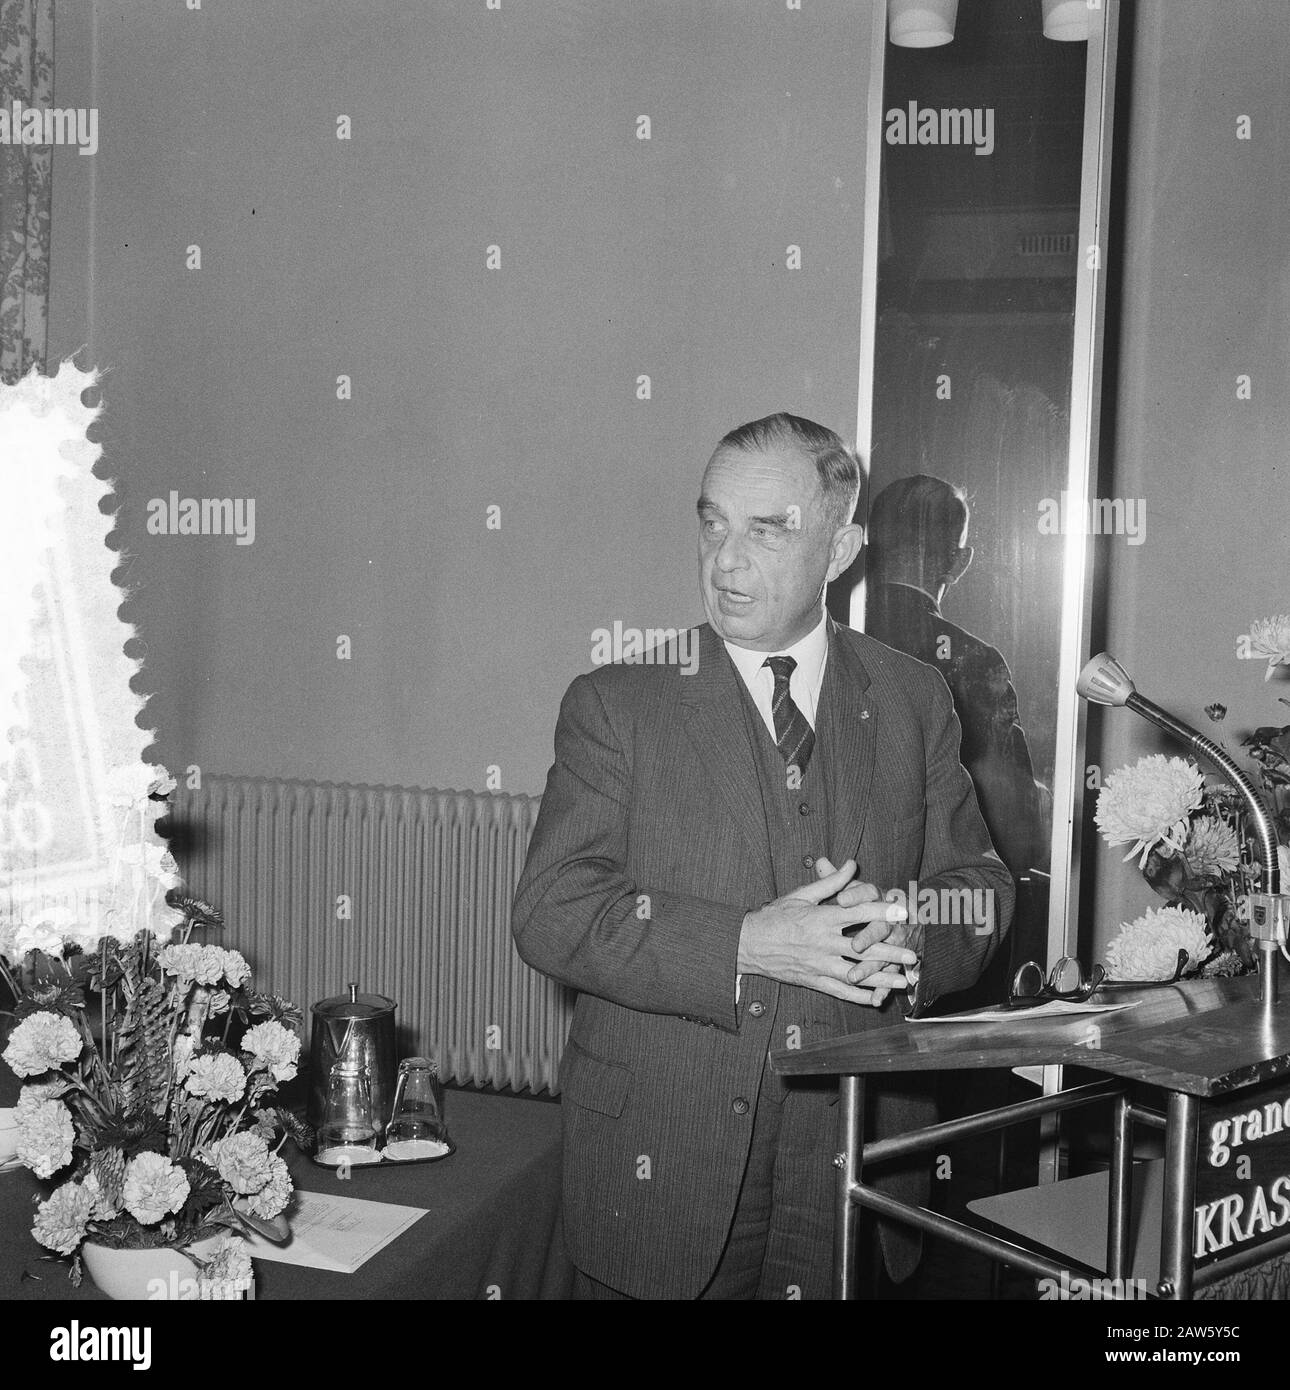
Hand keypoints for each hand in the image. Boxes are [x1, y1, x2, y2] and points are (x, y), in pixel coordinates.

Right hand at [738, 859, 916, 1006]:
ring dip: (882, 978)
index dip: (882, 911)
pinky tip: (877, 998)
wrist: (748, 944)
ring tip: (903, 981)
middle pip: (863, 948)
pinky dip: (860, 996)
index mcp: (821, 919)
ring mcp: (819, 965)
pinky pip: (840, 991)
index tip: (903, 911)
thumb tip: (851, 863)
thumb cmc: (774, 916)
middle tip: (913, 953)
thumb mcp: (801, 895)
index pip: (858, 914)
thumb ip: (830, 882)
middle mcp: (823, 943)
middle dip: (891, 951)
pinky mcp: (813, 981)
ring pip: (856, 974)